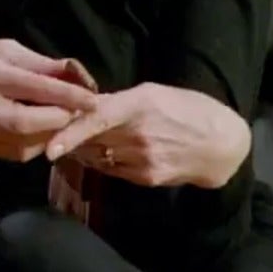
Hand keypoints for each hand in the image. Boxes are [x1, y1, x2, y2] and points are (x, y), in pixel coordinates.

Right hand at [0, 39, 100, 161]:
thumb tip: (73, 71)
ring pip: (34, 142)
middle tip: (75, 110)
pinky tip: (38, 130)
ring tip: (59, 119)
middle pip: (39, 122)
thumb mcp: (1, 49)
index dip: (72, 96)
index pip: (41, 89)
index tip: (94, 99)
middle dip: (64, 117)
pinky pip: (23, 153)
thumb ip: (38, 62)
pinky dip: (38, 143)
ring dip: (53, 132)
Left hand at [44, 82, 251, 188]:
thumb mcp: (153, 92)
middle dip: (68, 137)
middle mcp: (138, 135)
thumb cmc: (187, 109)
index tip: (50, 148)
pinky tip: (105, 152)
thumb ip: (117, 100)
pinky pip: (111, 170)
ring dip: (83, 150)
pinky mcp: (146, 178)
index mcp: (139, 105)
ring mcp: (142, 160)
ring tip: (81, 140)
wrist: (222, 144)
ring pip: (97, 157)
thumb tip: (81, 104)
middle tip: (52, 130)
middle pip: (90, 140)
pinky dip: (102, 161)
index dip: (71, 133)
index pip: (97, 119)